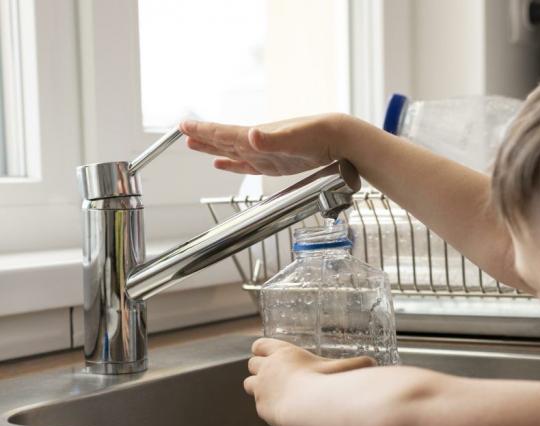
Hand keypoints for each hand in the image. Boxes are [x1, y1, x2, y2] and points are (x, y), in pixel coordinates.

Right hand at [179, 114, 351, 175]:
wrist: (338, 140)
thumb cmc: (317, 135)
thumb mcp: (293, 138)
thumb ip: (271, 139)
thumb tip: (250, 134)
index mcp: (256, 136)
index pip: (223, 133)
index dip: (202, 131)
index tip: (183, 126)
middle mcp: (256, 143)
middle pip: (222, 140)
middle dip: (202, 138)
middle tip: (182, 133)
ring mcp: (264, 154)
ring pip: (230, 151)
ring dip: (212, 149)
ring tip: (194, 145)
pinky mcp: (273, 164)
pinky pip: (245, 164)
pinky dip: (231, 164)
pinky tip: (221, 163)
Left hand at [243, 338, 375, 425]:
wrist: (309, 406)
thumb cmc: (324, 383)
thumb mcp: (341, 367)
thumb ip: (356, 363)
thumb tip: (373, 363)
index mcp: (283, 352)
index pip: (260, 344)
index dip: (263, 349)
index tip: (268, 352)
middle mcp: (267, 367)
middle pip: (251, 363)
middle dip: (259, 367)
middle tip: (271, 373)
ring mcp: (261, 388)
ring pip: (248, 383)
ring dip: (257, 385)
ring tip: (271, 390)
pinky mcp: (261, 407)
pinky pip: (257, 404)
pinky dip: (265, 404)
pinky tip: (278, 406)